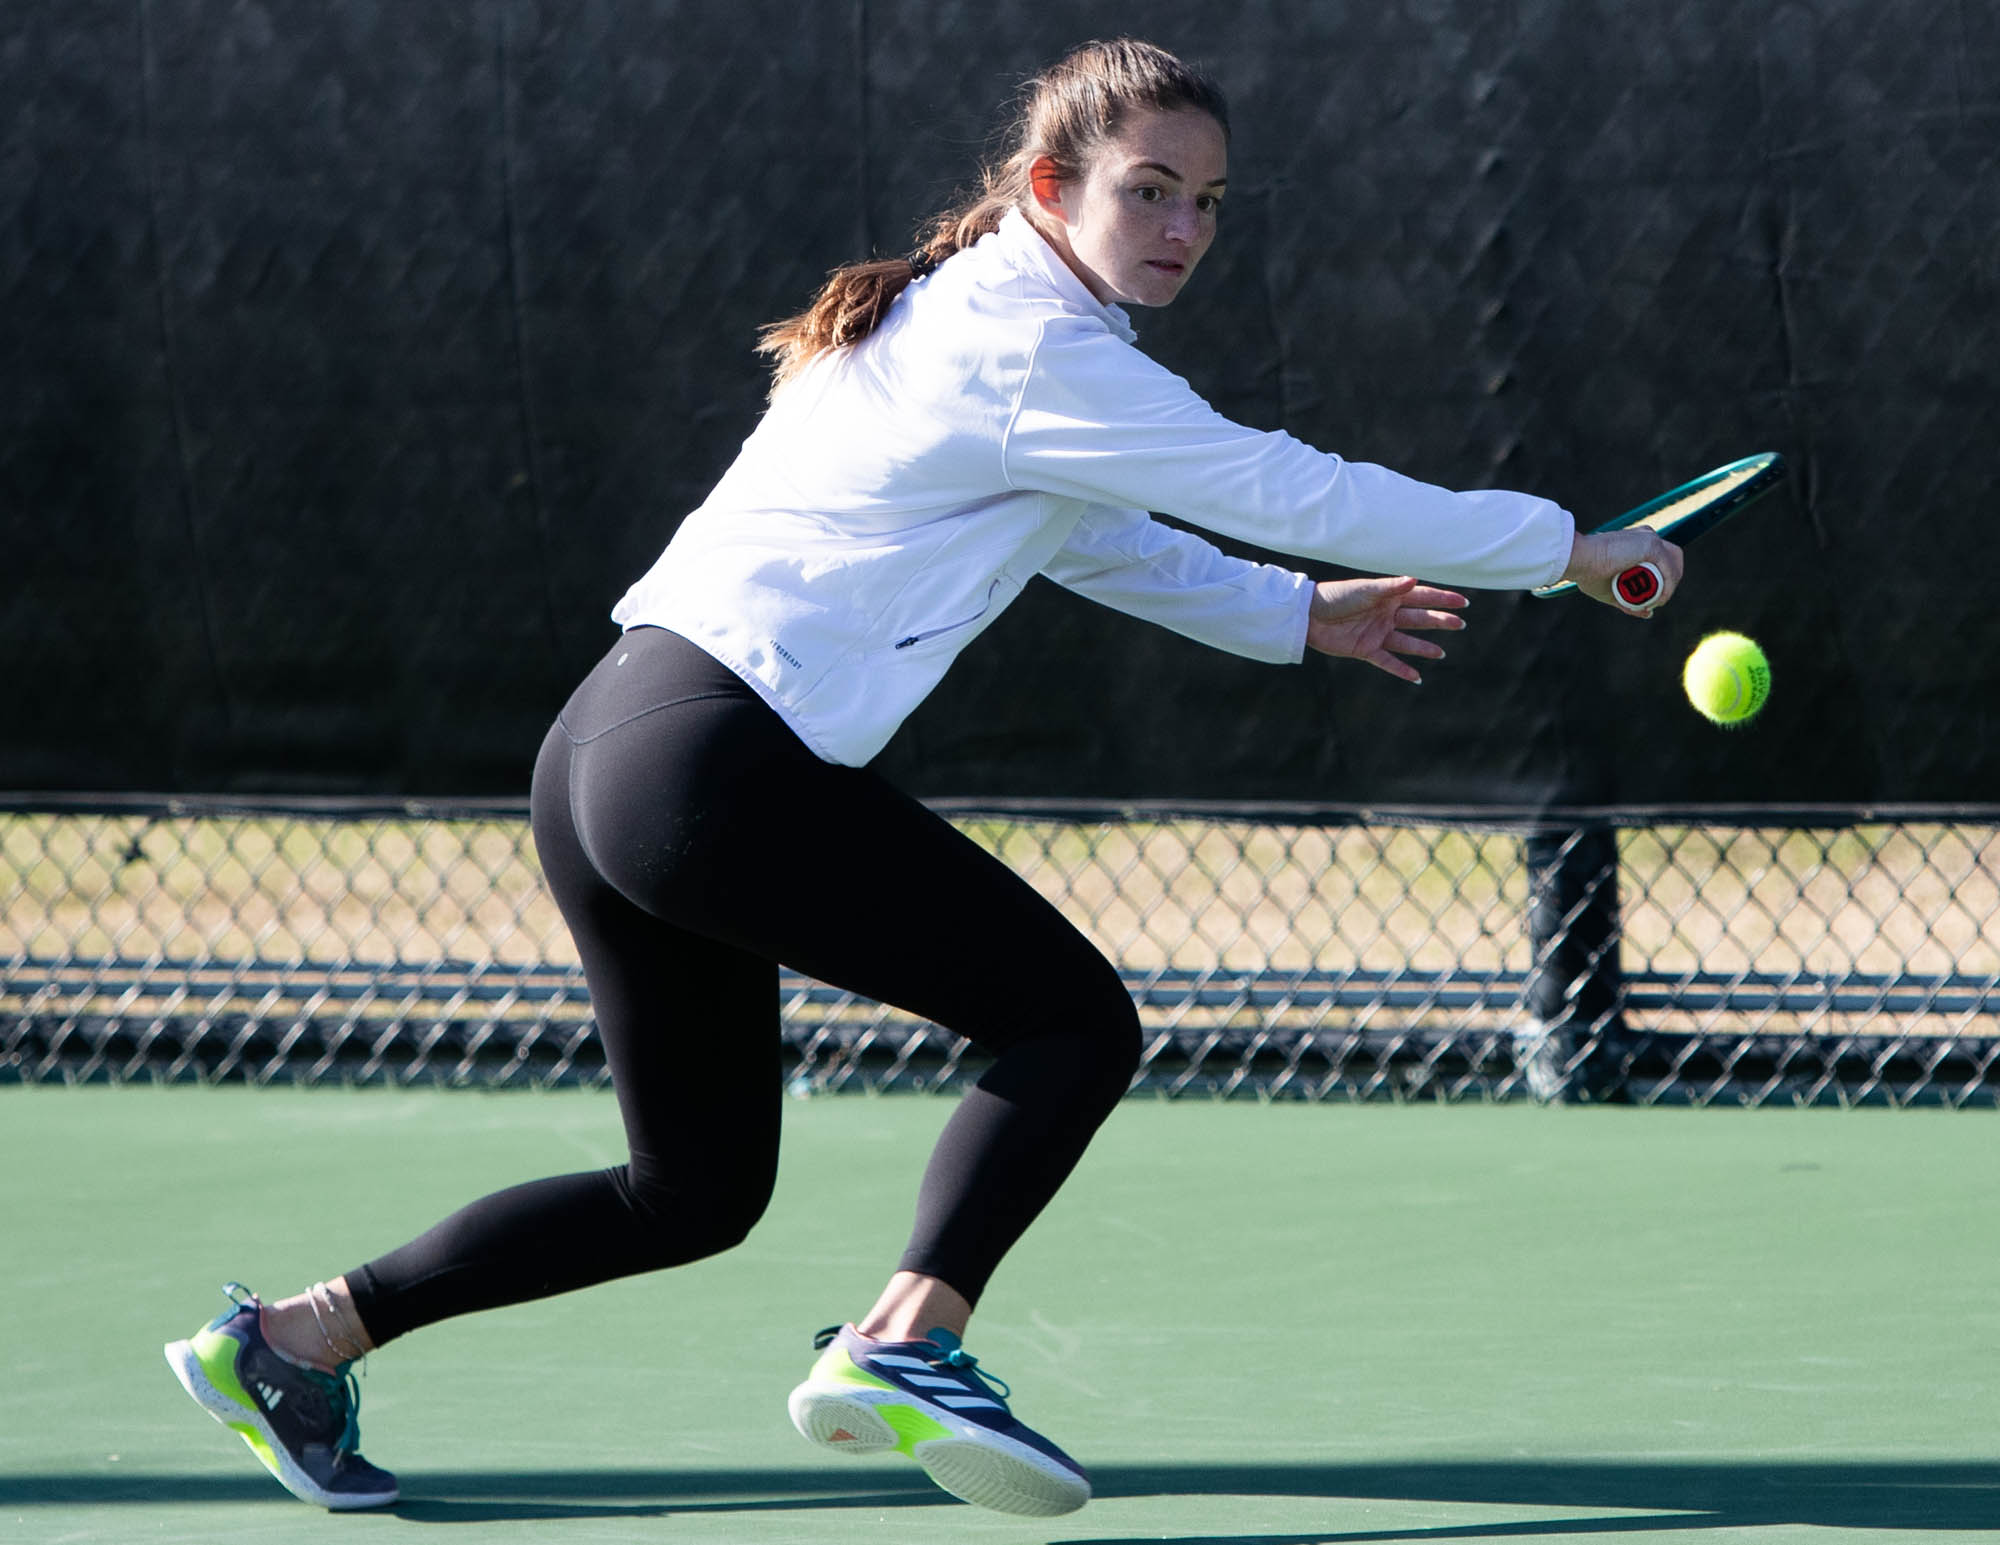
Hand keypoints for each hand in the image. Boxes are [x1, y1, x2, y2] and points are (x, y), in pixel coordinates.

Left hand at [1306, 576, 1467, 682]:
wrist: (1309, 616)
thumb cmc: (1337, 596)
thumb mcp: (1365, 590)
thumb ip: (1390, 587)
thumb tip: (1415, 580)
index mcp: (1388, 597)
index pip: (1422, 597)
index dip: (1442, 599)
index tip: (1463, 603)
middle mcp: (1386, 615)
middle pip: (1419, 619)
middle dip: (1440, 622)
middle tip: (1460, 625)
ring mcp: (1377, 633)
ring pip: (1406, 642)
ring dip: (1424, 648)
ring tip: (1441, 654)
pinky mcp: (1365, 650)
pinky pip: (1387, 661)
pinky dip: (1401, 670)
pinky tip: (1416, 678)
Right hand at [1560, 529, 1684, 615]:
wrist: (1579, 560)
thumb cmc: (1588, 573)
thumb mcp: (1612, 592)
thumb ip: (1630, 601)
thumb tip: (1648, 614)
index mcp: (1636, 542)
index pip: (1662, 558)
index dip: (1663, 579)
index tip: (1652, 597)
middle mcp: (1646, 536)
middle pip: (1674, 558)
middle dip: (1671, 581)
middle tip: (1658, 600)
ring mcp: (1650, 539)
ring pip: (1674, 563)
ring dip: (1670, 585)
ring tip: (1658, 601)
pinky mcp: (1651, 545)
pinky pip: (1668, 569)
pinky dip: (1668, 587)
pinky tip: (1660, 599)